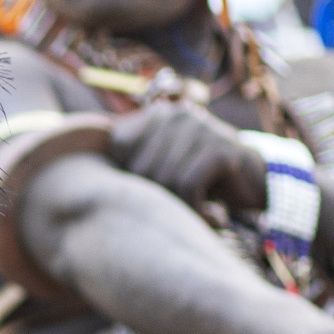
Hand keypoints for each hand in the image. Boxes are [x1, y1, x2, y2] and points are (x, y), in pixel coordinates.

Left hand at [107, 102, 266, 211]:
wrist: (256, 183)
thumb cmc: (201, 181)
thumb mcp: (161, 169)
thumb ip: (130, 166)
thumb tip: (77, 184)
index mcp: (154, 116)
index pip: (119, 153)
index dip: (134, 185)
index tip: (158, 200)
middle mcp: (174, 114)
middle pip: (139, 170)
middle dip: (156, 200)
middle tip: (179, 215)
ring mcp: (199, 126)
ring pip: (162, 180)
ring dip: (177, 208)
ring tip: (197, 217)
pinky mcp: (218, 146)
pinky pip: (187, 185)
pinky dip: (195, 209)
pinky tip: (213, 218)